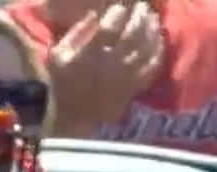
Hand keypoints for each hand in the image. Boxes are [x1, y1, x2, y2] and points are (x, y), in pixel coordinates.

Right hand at [49, 2, 164, 136]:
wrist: (77, 117)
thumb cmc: (64, 83)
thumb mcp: (58, 56)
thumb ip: (75, 33)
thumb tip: (94, 14)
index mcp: (88, 55)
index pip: (109, 27)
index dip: (118, 12)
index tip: (120, 6)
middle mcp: (110, 64)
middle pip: (132, 34)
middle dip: (139, 15)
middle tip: (141, 6)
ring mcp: (126, 76)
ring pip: (146, 46)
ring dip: (151, 28)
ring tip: (152, 17)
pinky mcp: (136, 85)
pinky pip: (153, 64)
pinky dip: (159, 49)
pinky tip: (159, 37)